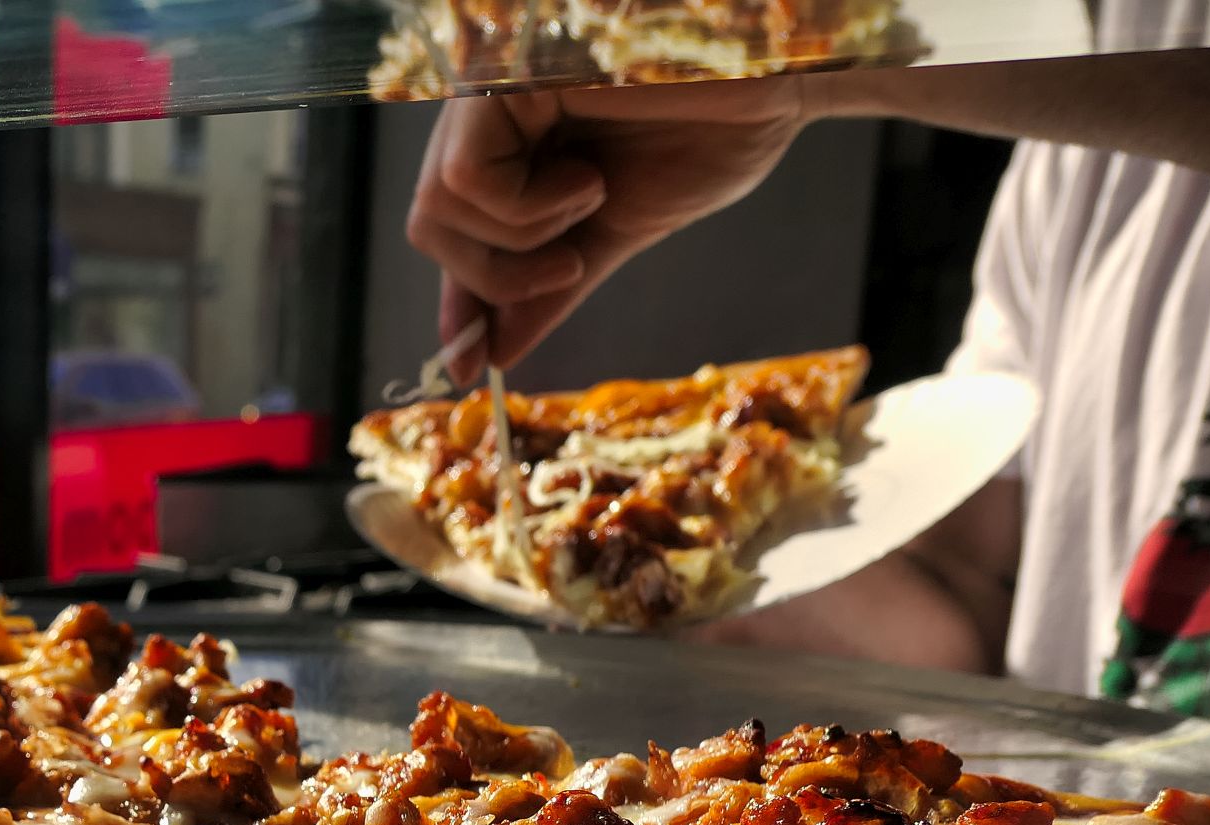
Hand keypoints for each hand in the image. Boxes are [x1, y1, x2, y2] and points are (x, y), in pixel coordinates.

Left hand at [407, 80, 808, 376]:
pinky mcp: (504, 75)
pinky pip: (464, 181)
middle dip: (494, 277)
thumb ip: (548, 286)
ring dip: (521, 239)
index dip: (459, 296)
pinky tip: (587, 178)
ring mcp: (491, 85)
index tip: (469, 364)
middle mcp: (488, 106)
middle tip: (570, 267)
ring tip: (591, 199)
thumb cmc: (714, 127)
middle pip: (428, 223)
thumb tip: (491, 356)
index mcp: (513, 134)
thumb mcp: (614, 228)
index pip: (450, 225)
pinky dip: (525, 209)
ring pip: (436, 207)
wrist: (781, 78)